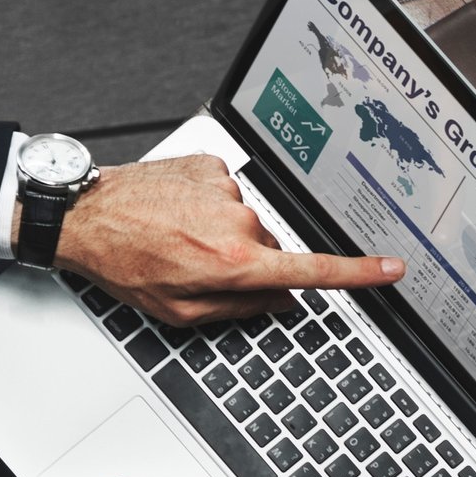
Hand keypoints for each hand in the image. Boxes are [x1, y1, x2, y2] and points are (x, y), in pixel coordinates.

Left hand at [48, 154, 404, 323]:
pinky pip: (226, 193)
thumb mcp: (181, 311)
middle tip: (197, 267)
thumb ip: (239, 310)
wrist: (84, 214)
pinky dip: (206, 205)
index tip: (391, 270)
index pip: (312, 270)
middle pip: (270, 249)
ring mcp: (226, 188)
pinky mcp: (212, 165)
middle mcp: (239, 220)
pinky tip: (175, 214)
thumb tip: (278, 303)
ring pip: (246, 221)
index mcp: (236, 262)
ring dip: (220, 232)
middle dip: (245, 263)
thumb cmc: (125, 263)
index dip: (358, 274)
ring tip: (176, 237)